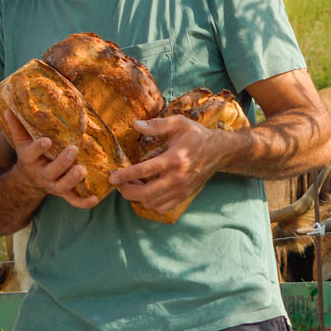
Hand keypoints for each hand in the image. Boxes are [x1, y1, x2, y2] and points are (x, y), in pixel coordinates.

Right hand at [5, 110, 100, 209]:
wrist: (29, 181)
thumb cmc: (30, 155)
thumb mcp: (21, 142)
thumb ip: (17, 126)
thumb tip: (10, 108)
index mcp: (30, 160)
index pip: (32, 153)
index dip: (39, 148)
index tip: (47, 140)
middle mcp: (41, 174)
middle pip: (51, 171)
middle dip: (62, 162)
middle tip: (73, 150)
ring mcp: (53, 186)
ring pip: (62, 187)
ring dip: (72, 180)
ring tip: (83, 170)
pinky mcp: (63, 194)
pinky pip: (74, 201)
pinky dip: (84, 202)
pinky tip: (96, 197)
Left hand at [110, 115, 224, 214]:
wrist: (218, 151)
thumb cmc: (196, 135)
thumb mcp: (179, 123)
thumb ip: (157, 125)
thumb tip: (135, 125)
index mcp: (174, 159)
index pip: (144, 170)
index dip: (125, 175)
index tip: (112, 177)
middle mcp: (178, 178)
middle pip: (145, 193)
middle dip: (127, 191)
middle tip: (119, 184)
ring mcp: (182, 190)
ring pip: (152, 203)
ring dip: (137, 197)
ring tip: (132, 185)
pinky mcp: (184, 196)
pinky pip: (162, 207)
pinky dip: (150, 203)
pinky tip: (146, 192)